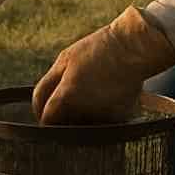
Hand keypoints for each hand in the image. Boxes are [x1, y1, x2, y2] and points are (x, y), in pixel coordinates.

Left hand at [32, 7, 174, 124]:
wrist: (134, 48)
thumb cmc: (97, 50)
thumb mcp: (65, 60)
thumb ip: (48, 86)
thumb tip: (40, 108)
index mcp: (67, 95)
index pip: (47, 119)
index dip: (45, 116)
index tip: (47, 112)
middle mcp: (83, 110)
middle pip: (64, 125)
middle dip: (63, 116)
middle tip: (72, 97)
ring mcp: (102, 116)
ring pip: (83, 125)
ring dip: (82, 115)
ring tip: (92, 92)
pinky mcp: (118, 119)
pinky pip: (102, 122)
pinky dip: (100, 113)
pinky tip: (106, 96)